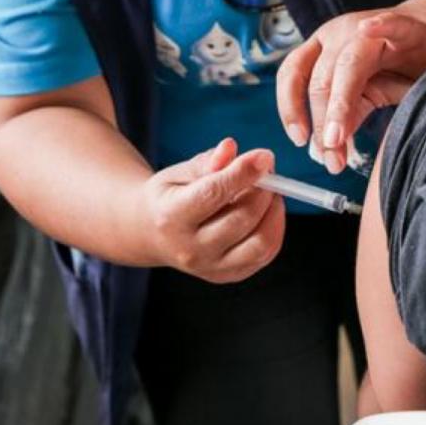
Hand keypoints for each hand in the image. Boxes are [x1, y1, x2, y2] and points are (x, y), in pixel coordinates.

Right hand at [139, 138, 284, 282]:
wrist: (151, 233)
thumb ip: (207, 161)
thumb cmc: (169, 196)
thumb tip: (230, 148)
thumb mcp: (179, 172)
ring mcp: (210, 268)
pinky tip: (267, 209)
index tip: (265, 156)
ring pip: (259, 243)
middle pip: (241, 219)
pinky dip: (274, 228)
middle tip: (267, 169)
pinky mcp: (227, 276)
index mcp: (171, 217)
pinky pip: (264, 254)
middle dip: (264, 189)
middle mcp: (190, 250)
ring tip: (269, 190)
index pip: (213, 194)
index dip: (243, 173)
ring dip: (273, 211)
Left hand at [276, 8, 425, 174]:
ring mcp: (372, 28)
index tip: (300, 141)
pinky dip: (380, 27)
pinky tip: (368, 31)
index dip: (290, 108)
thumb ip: (349, 114)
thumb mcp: (371, 93)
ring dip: (339, 102)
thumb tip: (326, 148)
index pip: (293, 75)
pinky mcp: (408, 26)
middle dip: (322, 123)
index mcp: (325, 50)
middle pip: (320, 78)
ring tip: (337, 136)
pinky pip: (391, 25)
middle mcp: (341, 35)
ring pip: (348, 62)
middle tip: (331, 159)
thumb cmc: (403, 64)